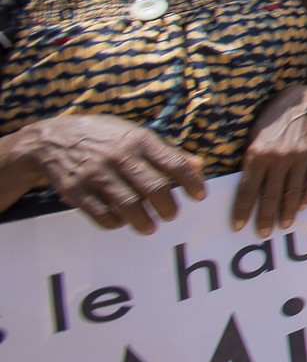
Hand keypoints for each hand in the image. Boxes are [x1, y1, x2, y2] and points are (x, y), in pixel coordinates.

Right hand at [11, 114, 204, 232]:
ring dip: (144, 221)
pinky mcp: (76, 191)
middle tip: (172, 215)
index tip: (199, 197)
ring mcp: (97, 174)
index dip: (191, 182)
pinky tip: (120, 222)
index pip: (174, 163)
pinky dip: (115, 223)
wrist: (52, 139)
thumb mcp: (135, 135)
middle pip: (155, 188)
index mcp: (139, 140)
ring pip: (129, 205)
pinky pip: (101, 214)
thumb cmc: (104, 137)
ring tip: (150, 226)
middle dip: (168, 207)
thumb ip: (167, 152)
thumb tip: (199, 166)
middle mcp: (120, 156)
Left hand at [237, 84, 306, 234]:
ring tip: (283, 225)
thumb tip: (240, 185)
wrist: (306, 100)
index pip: (247, 188)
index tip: (237, 226)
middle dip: (265, 217)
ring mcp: (301, 156)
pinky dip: (306, 196)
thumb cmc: (273, 117)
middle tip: (262, 234)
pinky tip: (301, 206)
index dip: (242, 209)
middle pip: (270, 195)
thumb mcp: (254, 134)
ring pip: (292, 192)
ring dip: (286, 212)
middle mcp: (279, 157)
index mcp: (258, 152)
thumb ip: (250, 159)